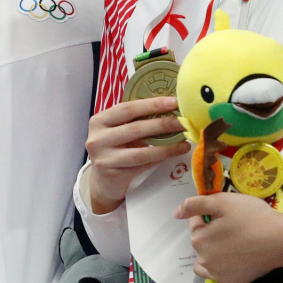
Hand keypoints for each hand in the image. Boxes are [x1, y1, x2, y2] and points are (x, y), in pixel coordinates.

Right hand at [85, 97, 188, 214]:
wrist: (103, 180)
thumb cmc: (115, 149)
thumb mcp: (118, 131)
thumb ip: (135, 120)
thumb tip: (170, 109)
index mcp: (99, 121)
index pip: (128, 109)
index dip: (152, 104)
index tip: (174, 102)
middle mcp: (98, 138)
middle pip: (135, 129)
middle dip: (163, 124)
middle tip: (183, 122)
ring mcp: (103, 158)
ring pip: (141, 152)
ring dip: (166, 147)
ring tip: (184, 143)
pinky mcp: (112, 174)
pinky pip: (142, 166)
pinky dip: (159, 159)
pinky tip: (173, 154)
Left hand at [176, 192, 282, 282]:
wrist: (282, 240)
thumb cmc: (252, 217)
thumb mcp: (223, 202)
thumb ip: (195, 204)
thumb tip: (176, 213)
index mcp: (199, 239)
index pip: (195, 222)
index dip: (209, 214)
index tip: (226, 213)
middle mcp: (203, 261)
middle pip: (201, 242)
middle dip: (211, 233)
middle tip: (233, 227)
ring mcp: (218, 276)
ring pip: (206, 263)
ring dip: (212, 254)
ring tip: (231, 246)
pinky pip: (221, 275)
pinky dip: (225, 268)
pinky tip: (239, 259)